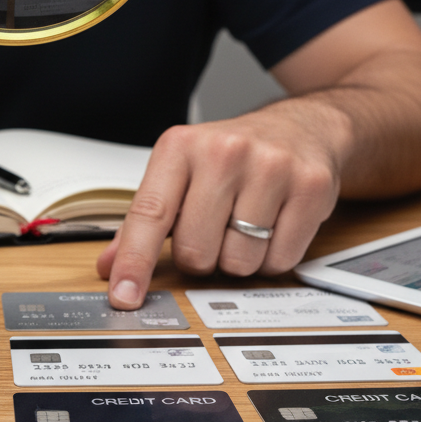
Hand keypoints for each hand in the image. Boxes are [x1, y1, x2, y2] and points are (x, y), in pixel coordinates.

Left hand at [98, 105, 343, 308]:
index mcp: (180, 147)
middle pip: (196, 250)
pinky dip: (271, 258)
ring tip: (244, 223)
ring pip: (239, 262)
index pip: (150, 215)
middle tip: (212, 230)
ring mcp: (271, 167)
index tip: (124, 294)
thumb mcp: (179, 171)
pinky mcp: (311, 187)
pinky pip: (280, 260)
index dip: (134, 262)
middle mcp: (224, 151)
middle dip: (200, 256)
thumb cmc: (231, 154)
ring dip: (237, 258)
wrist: (300, 127)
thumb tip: (110, 265)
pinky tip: (272, 226)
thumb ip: (142, 221)